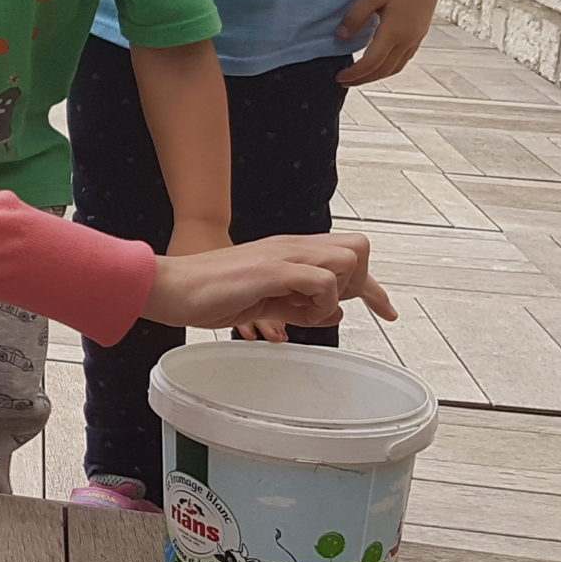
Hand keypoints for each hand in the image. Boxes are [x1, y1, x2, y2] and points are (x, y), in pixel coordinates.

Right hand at [140, 233, 395, 334]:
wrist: (172, 287)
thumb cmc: (210, 294)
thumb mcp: (265, 302)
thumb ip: (298, 303)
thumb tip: (334, 311)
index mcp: (289, 251)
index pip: (348, 256)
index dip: (373, 287)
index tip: (388, 312)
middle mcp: (292, 246)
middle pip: (359, 249)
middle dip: (359, 285)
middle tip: (324, 311)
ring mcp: (283, 255)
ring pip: (346, 259)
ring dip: (337, 292)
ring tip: (303, 313)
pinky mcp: (274, 269)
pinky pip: (322, 281)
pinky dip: (320, 303)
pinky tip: (296, 315)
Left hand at [335, 0, 448, 86]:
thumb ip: (355, 17)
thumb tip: (341, 37)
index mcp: (394, 32)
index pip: (371, 63)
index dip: (354, 73)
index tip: (339, 77)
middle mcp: (408, 39)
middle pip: (383, 70)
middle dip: (363, 79)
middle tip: (344, 82)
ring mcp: (416, 37)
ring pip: (396, 67)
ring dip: (377, 75)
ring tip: (360, 76)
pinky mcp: (420, 32)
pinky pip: (404, 58)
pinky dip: (390, 66)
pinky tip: (381, 62)